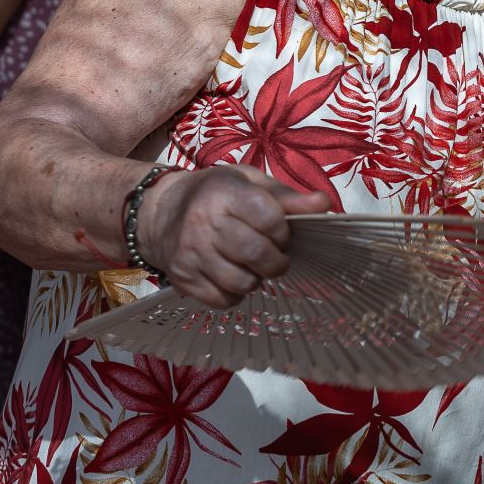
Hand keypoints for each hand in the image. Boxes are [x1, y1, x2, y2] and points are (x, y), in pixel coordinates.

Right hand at [136, 165, 329, 306]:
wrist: (159, 212)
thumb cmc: (215, 194)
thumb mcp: (248, 182)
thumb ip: (287, 196)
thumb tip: (324, 204)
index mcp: (224, 193)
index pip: (269, 218)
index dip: (284, 231)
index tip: (282, 234)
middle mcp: (203, 223)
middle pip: (256, 253)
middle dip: (277, 261)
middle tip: (275, 256)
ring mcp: (190, 254)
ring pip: (241, 282)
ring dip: (257, 279)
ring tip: (253, 265)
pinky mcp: (183, 279)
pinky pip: (223, 300)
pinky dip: (236, 294)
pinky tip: (234, 276)